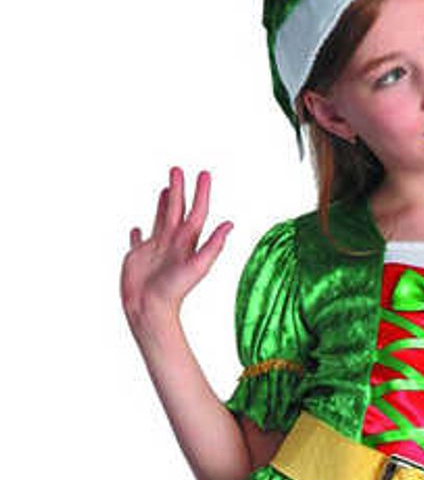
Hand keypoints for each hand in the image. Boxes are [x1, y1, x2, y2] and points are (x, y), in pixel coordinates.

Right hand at [121, 167, 232, 331]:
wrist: (150, 309)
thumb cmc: (174, 291)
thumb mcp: (197, 266)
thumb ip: (213, 245)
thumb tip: (230, 224)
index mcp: (187, 242)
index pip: (197, 212)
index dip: (201, 194)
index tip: (203, 174)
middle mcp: (172, 242)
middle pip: (177, 210)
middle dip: (179, 190)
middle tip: (177, 170)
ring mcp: (155, 249)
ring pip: (160, 220)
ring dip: (163, 204)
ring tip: (165, 189)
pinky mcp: (138, 257)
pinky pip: (139, 240)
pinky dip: (138, 233)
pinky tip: (137, 228)